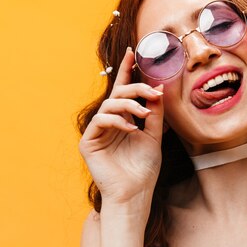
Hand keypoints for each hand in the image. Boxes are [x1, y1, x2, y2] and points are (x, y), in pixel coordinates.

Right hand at [79, 47, 164, 204]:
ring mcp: (97, 132)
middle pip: (118, 95)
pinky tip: (131, 129)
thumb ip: (155, 113)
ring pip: (109, 105)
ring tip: (145, 115)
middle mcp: (109, 123)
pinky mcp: (88, 142)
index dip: (127, 71)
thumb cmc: (144, 169)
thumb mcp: (154, 137)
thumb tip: (158, 88)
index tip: (132, 52)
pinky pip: (100, 121)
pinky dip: (117, 121)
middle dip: (135, 89)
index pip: (124, 91)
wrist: (135, 193)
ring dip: (129, 105)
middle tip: (153, 92)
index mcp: (123, 120)